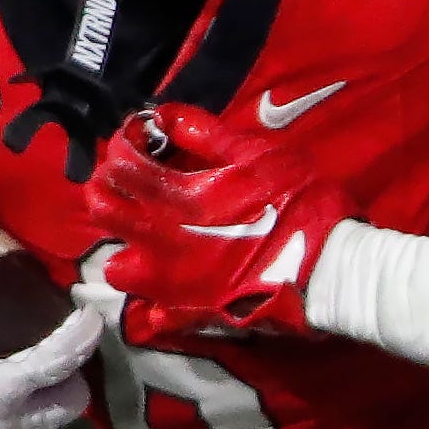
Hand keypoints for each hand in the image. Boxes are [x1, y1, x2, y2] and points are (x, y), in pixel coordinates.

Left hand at [85, 104, 359, 339]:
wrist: (327, 269)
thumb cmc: (296, 202)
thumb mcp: (257, 153)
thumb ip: (204, 132)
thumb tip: (164, 114)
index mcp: (174, 195)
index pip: (120, 162)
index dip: (126, 143)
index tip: (146, 139)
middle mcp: (157, 239)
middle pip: (101, 210)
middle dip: (109, 188)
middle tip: (134, 182)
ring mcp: (168, 282)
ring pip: (116, 265)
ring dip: (127, 248)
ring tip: (151, 239)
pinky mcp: (186, 314)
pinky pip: (152, 312)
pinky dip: (155, 299)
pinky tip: (174, 285)